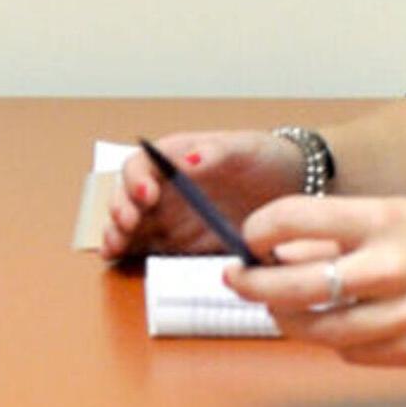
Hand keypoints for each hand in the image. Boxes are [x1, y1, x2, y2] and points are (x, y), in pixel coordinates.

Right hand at [100, 131, 302, 259]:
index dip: (135, 179)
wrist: (290, 187)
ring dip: (115, 233)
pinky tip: (119, 258)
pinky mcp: (177, 243)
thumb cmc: (264, 159)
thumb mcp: (245, 148)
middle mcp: (164, 188)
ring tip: (115, 246)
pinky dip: (129, 252)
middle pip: (126, 196)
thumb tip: (185, 159)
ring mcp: (168, 217)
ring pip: (128, 224)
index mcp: (174, 158)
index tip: (146, 195)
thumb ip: (215, 151)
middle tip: (128, 224)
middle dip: (119, 210)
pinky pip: (146, 247)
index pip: (140, 165)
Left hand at [218, 194, 405, 366]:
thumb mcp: (396, 214)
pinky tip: (337, 323)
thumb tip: (274, 251)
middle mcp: (392, 268)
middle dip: (253, 285)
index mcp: (384, 220)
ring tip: (279, 307)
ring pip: (317, 328)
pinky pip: (350, 353)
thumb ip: (335, 234)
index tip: (250, 238)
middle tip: (237, 279)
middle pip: (296, 285)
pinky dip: (334, 340)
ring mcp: (405, 316)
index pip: (296, 218)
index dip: (259, 230)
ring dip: (286, 319)